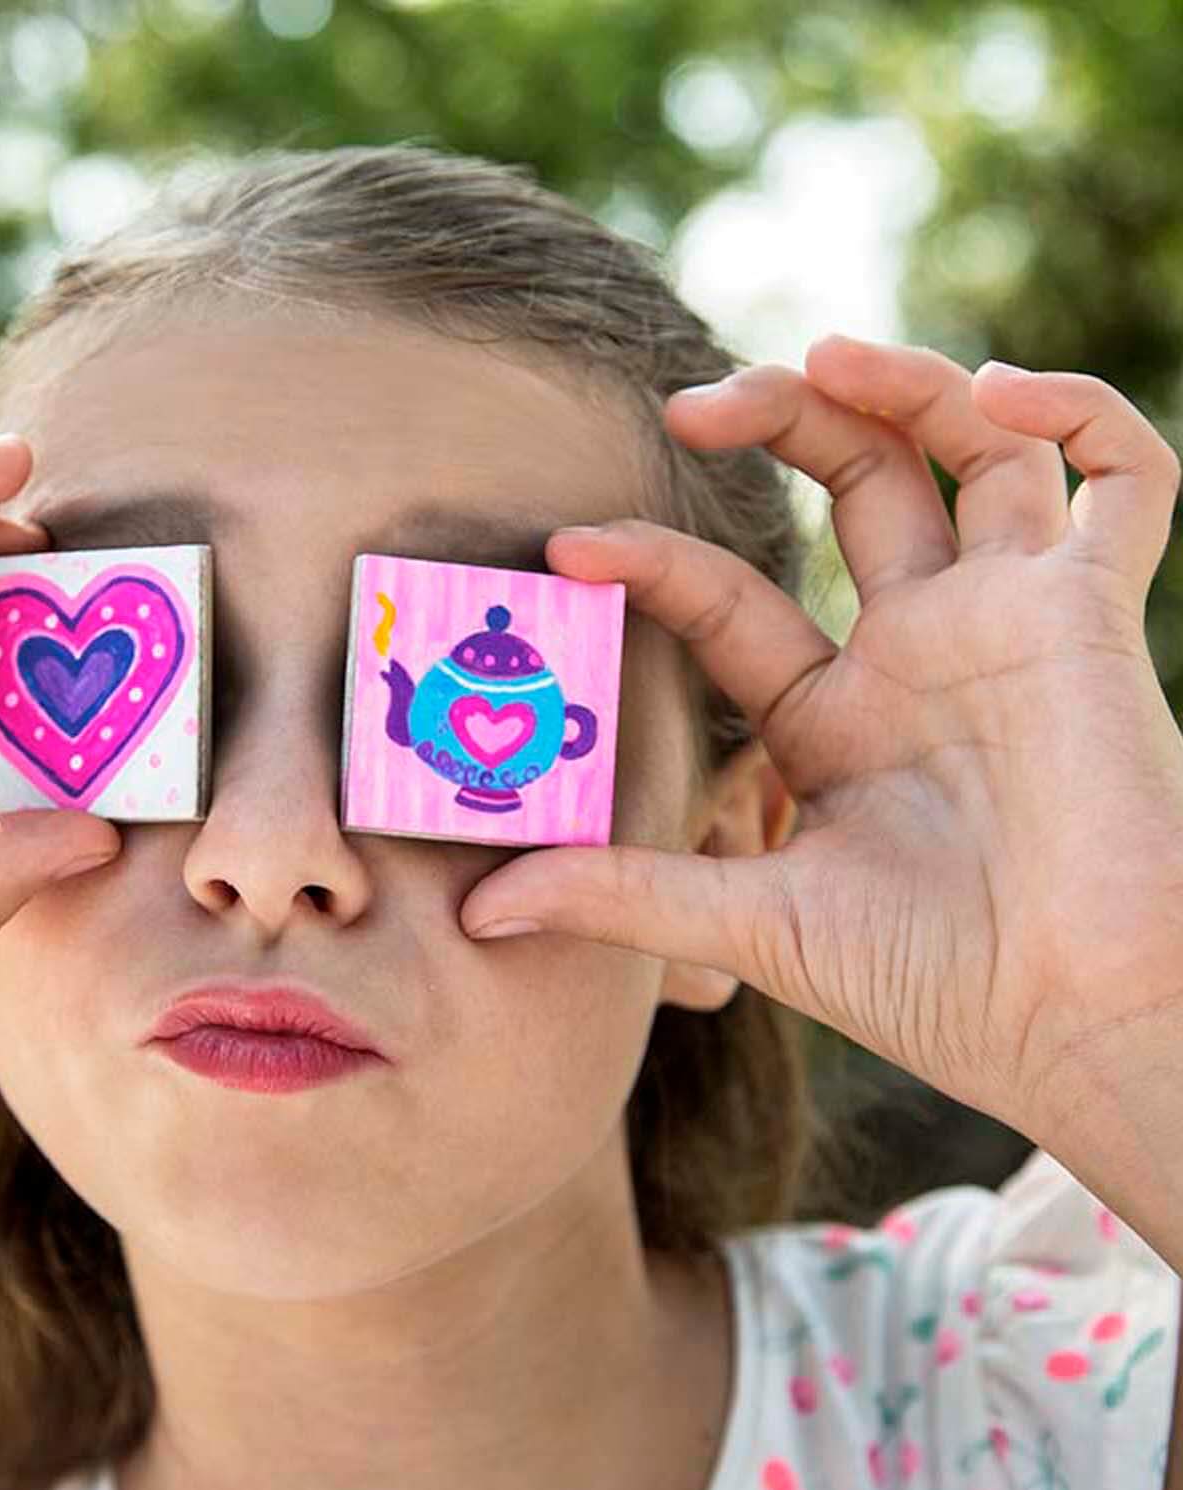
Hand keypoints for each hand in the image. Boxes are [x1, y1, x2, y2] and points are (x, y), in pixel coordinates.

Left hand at [459, 334, 1182, 1140]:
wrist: (1070, 1028)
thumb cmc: (926, 985)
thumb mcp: (752, 923)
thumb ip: (624, 896)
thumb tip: (478, 910)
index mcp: (831, 711)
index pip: (729, 595)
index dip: (650, 559)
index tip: (565, 545)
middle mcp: (917, 649)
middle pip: (855, 481)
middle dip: (783, 420)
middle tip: (696, 402)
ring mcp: (1008, 623)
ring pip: (972, 451)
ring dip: (906, 383)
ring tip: (824, 354)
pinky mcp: (1095, 617)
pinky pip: (1125, 479)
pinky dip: (1081, 413)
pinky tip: (1008, 389)